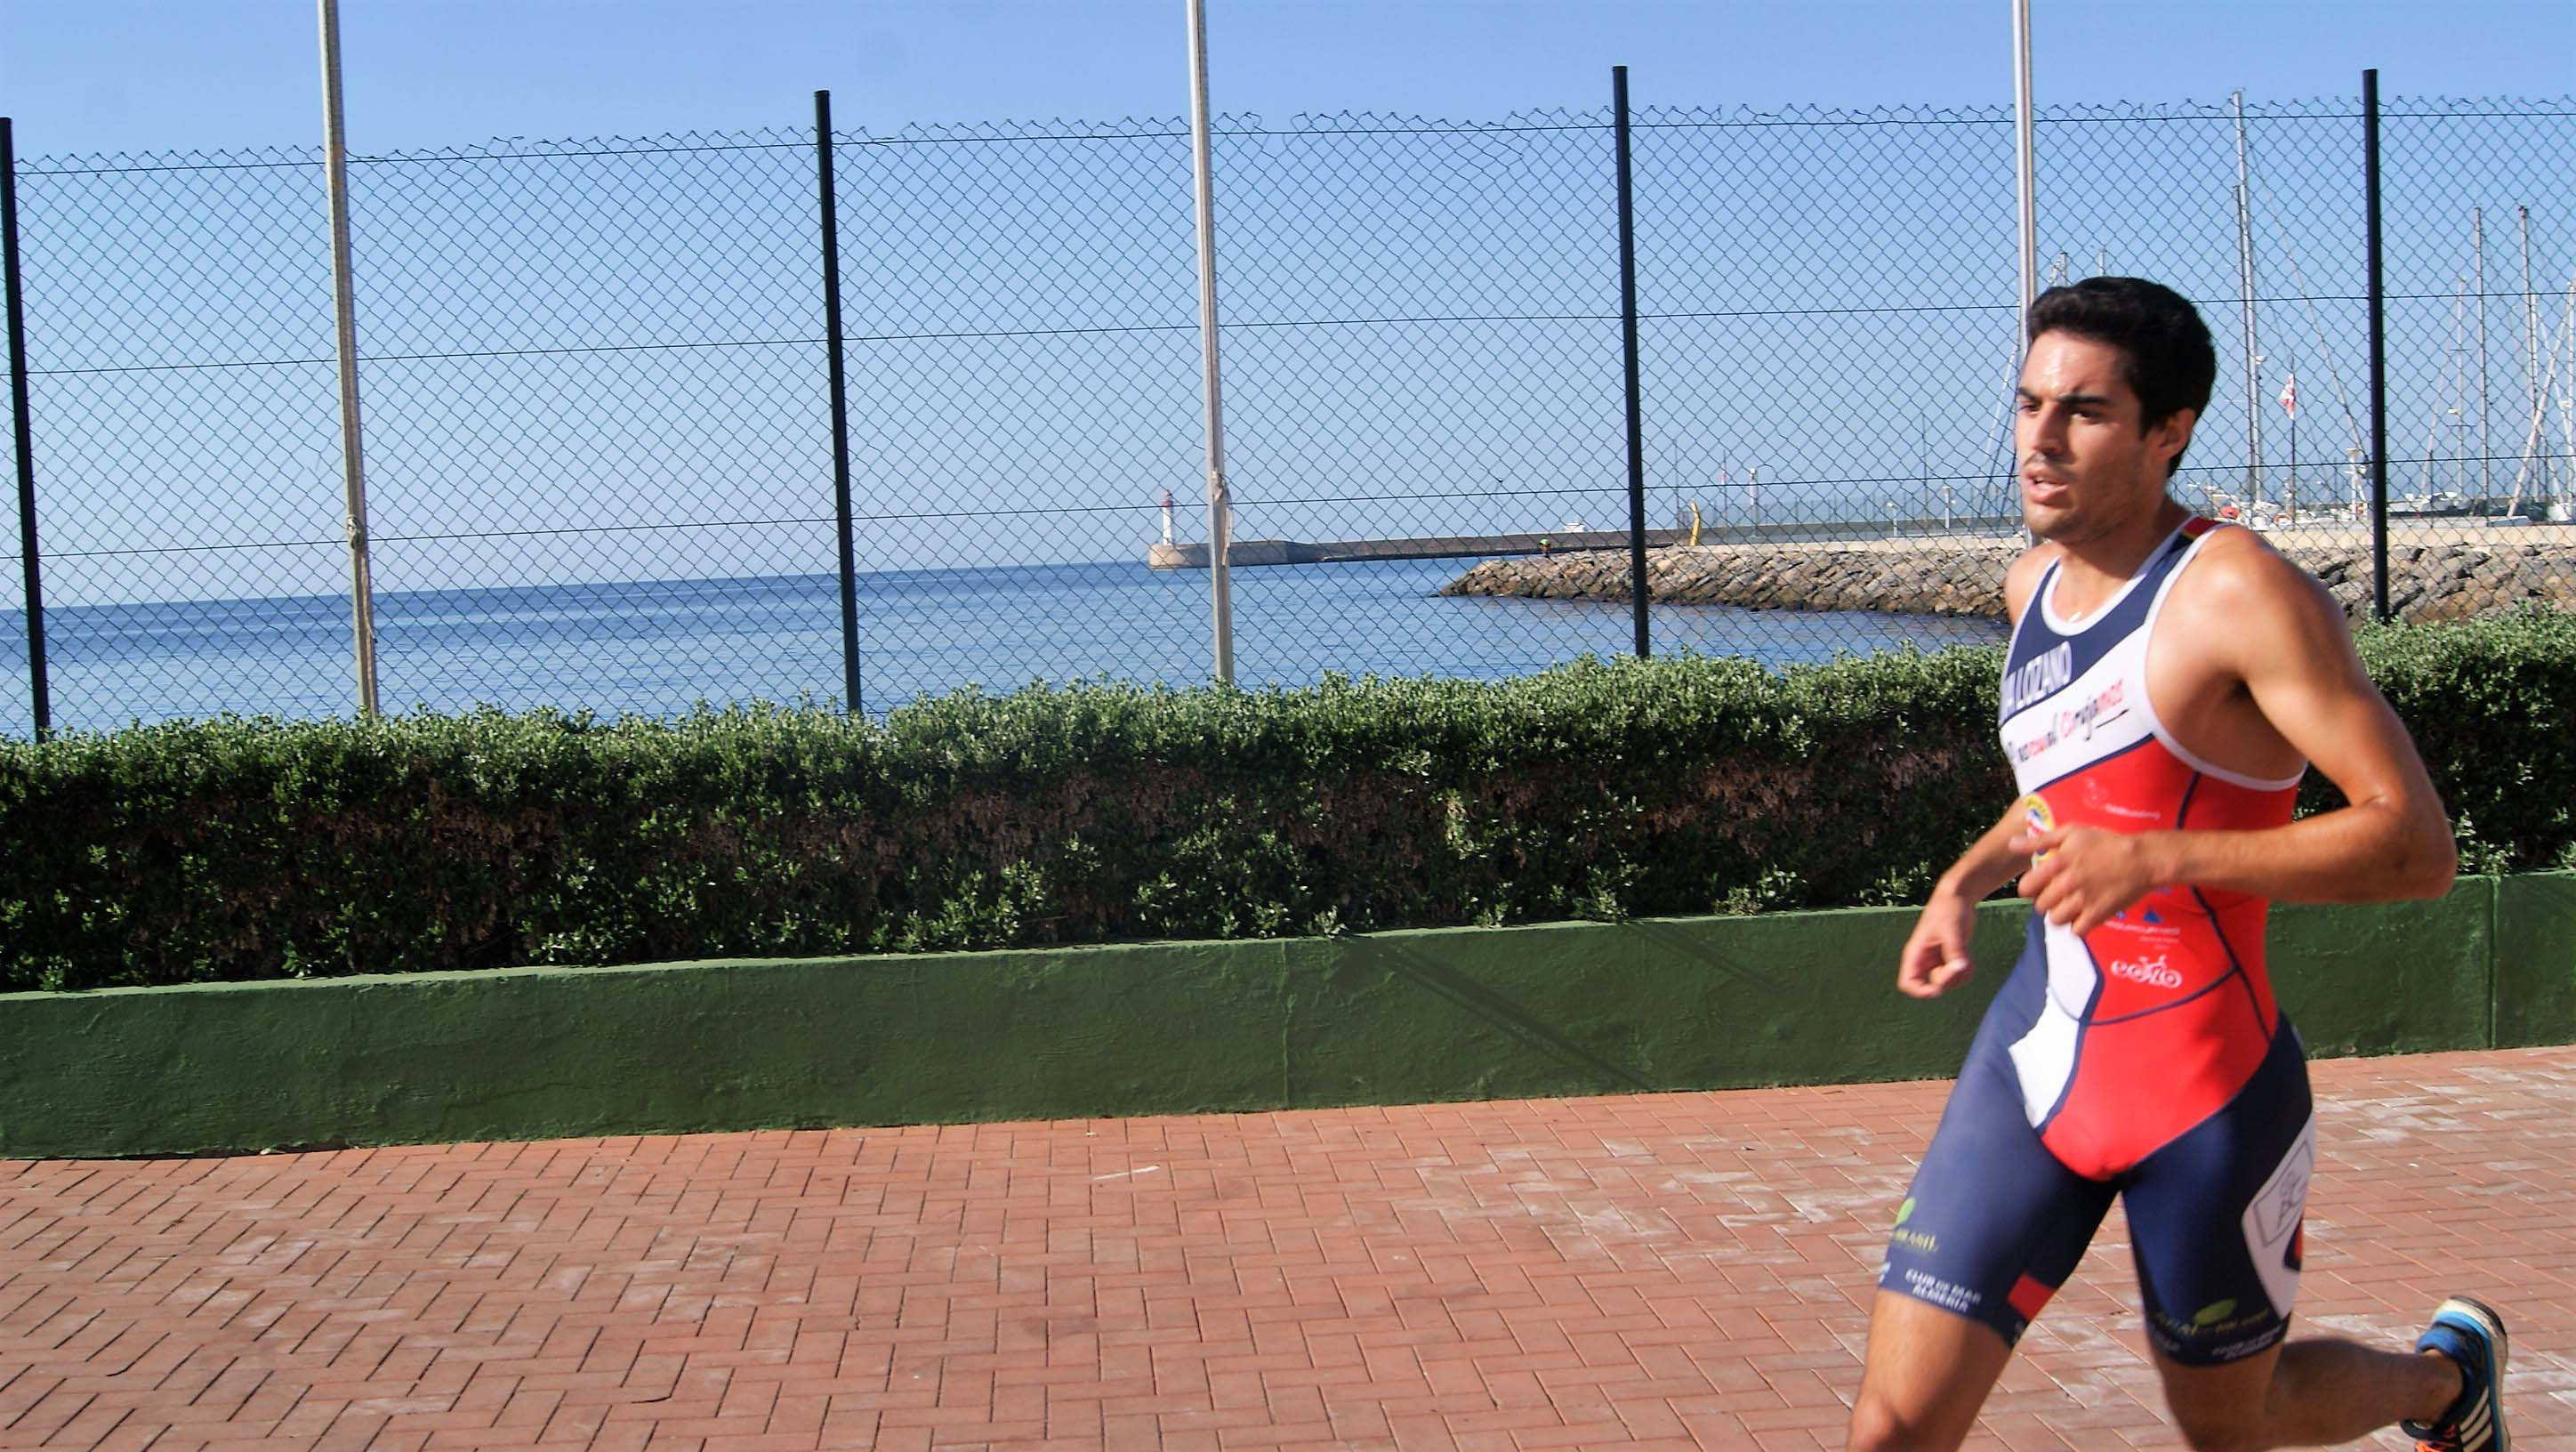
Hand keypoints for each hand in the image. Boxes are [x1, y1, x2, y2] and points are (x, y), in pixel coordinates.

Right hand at [1897, 889, 1978, 998]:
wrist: (1959, 896)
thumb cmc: (1949, 908)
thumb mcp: (1951, 928)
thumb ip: (1955, 950)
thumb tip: (1960, 969)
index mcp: (1916, 953)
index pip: (1908, 983)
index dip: (1920, 991)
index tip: (1938, 989)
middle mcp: (1925, 960)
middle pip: (1933, 986)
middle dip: (1949, 979)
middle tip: (1961, 963)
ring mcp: (1938, 960)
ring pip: (1949, 983)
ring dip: (1961, 975)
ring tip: (1968, 957)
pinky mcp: (1950, 958)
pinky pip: (1959, 975)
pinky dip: (1967, 970)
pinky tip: (1970, 956)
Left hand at [2010, 826, 2168, 935]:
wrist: (2143, 859)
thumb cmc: (2106, 842)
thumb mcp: (2072, 832)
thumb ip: (2041, 841)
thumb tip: (2012, 844)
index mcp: (2058, 863)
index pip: (2026, 888)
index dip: (2030, 889)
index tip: (2039, 886)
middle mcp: (2067, 884)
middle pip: (2040, 907)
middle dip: (2046, 902)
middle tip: (2058, 896)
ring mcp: (2083, 901)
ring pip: (2056, 920)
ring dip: (2060, 915)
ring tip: (2070, 906)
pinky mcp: (2098, 914)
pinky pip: (2077, 931)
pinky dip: (2078, 926)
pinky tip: (2083, 916)